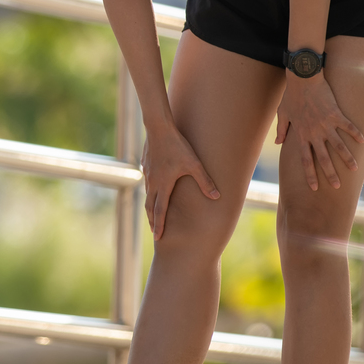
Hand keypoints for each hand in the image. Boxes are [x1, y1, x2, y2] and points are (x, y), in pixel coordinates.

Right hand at [141, 123, 220, 238]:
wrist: (159, 128)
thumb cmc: (177, 146)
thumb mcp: (194, 164)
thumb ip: (205, 181)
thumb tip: (217, 196)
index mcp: (163, 185)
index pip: (160, 210)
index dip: (159, 224)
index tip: (157, 236)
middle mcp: (153, 182)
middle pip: (150, 206)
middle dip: (152, 220)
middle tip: (154, 231)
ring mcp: (148, 173)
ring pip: (148, 194)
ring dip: (150, 206)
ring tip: (154, 213)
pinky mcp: (147, 165)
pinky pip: (148, 182)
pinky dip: (150, 191)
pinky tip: (154, 188)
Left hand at [275, 74, 363, 191]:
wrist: (302, 78)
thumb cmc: (291, 96)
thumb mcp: (282, 114)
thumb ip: (281, 130)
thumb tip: (277, 142)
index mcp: (301, 135)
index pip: (306, 160)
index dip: (310, 174)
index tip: (314, 188)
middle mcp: (314, 133)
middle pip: (323, 158)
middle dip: (330, 174)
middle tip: (337, 187)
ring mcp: (326, 124)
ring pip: (338, 146)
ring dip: (347, 159)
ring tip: (354, 169)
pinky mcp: (336, 114)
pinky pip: (347, 126)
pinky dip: (355, 134)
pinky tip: (363, 141)